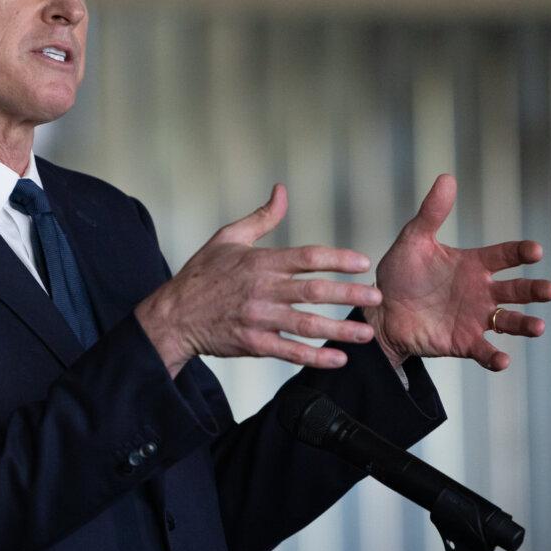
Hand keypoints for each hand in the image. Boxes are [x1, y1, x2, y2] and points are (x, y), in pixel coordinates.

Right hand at [135, 185, 382, 376]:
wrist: (173, 316)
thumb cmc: (201, 274)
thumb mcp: (228, 237)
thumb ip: (261, 217)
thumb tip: (281, 190)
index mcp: (260, 261)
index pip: (306, 256)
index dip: (337, 259)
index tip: (363, 263)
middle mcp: (262, 290)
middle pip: (313, 291)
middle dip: (349, 294)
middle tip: (377, 297)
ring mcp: (258, 319)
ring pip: (306, 324)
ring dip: (339, 330)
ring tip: (366, 334)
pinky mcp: (253, 344)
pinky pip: (289, 352)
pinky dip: (314, 357)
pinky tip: (337, 359)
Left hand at [364, 174, 550, 371]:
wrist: (380, 311)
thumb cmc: (399, 273)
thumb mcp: (413, 240)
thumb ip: (431, 213)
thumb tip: (447, 177)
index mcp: (474, 264)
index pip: (505, 255)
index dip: (521, 252)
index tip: (534, 251)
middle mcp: (481, 291)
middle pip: (517, 290)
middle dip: (535, 290)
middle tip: (549, 290)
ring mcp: (475, 318)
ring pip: (509, 321)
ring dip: (525, 324)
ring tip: (538, 327)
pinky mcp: (463, 342)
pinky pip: (484, 351)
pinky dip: (495, 357)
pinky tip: (503, 360)